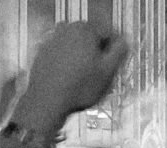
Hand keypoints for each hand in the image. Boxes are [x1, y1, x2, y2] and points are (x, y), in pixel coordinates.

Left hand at [12, 22, 128, 134]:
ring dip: (84, 56)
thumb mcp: (108, 71)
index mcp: (86, 30)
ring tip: (86, 76)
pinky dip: (69, 61)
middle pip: (91, 37)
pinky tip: (70, 77)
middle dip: (98, 51)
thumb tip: (123, 41)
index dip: (115, 48)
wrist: (47, 99)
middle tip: (101, 72)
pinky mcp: (43, 52)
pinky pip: (62, 52)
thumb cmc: (81, 86)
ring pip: (76, 45)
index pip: (108, 32)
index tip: (115, 64)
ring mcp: (53, 39)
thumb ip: (119, 51)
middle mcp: (68, 29)